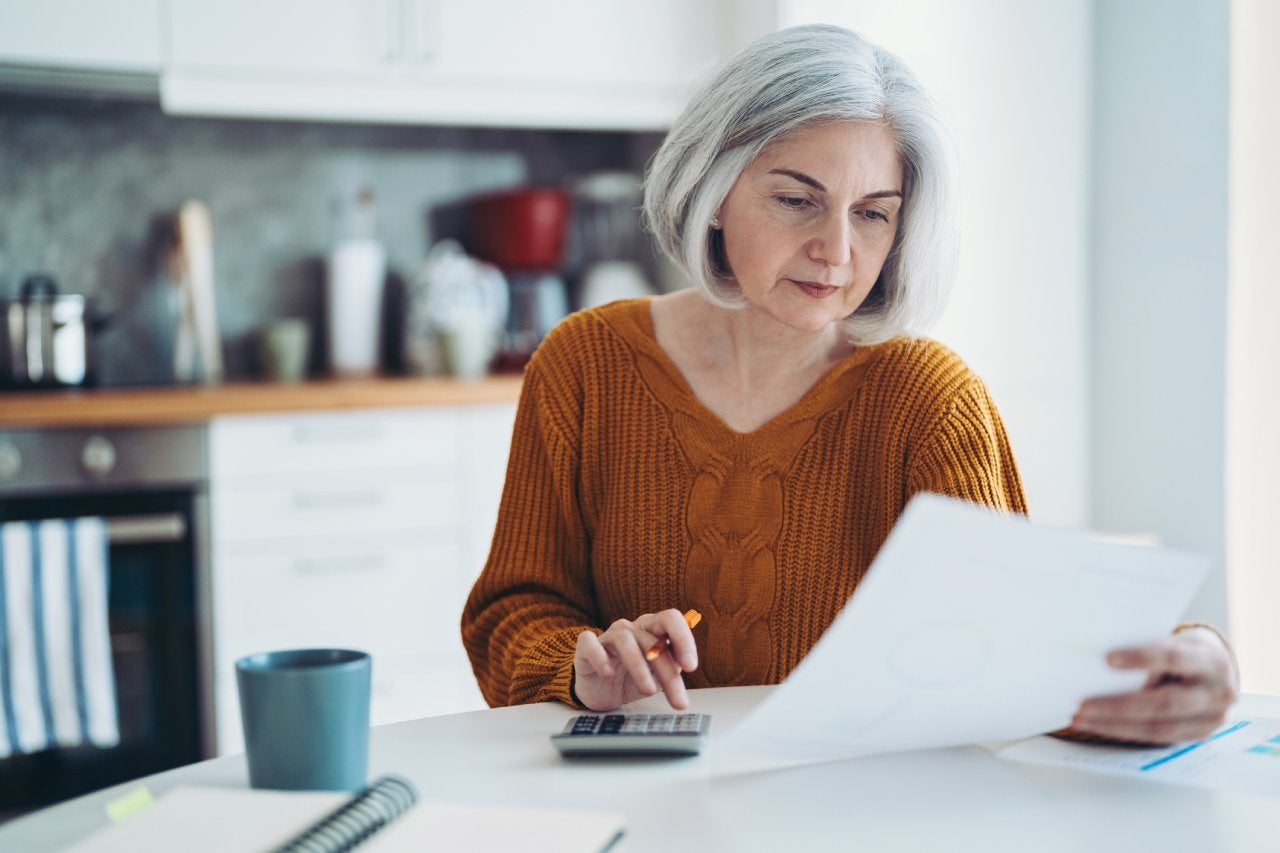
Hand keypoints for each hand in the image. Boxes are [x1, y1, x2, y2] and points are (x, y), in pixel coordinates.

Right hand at [573, 609, 699, 711]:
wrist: (600, 692)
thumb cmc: (631, 680)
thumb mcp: (657, 678)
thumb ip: (672, 669)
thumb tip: (685, 666)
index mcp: (652, 630)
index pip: (670, 619)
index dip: (683, 639)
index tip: (691, 666)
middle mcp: (631, 628)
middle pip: (651, 636)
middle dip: (666, 668)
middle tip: (677, 697)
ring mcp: (608, 636)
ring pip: (624, 639)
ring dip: (638, 666)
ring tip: (648, 690)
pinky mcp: (586, 647)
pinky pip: (590, 642)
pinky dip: (599, 656)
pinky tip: (608, 673)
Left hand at [1071, 627, 1239, 743]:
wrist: (1218, 669)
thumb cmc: (1184, 650)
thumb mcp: (1175, 642)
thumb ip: (1149, 652)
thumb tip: (1100, 664)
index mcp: (1210, 661)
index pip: (1175, 658)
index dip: (1142, 658)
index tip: (1107, 659)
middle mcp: (1216, 693)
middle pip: (1164, 703)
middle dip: (1119, 706)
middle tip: (1083, 705)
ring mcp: (1211, 719)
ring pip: (1158, 728)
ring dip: (1114, 725)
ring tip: (1081, 719)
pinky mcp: (1199, 734)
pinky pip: (1157, 738)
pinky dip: (1125, 731)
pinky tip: (1100, 726)